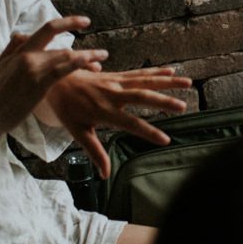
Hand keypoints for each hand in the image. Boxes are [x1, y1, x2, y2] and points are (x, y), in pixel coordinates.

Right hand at [0, 16, 106, 134]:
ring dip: (87, 54)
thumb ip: (12, 49)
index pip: (46, 28)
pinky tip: (92, 62)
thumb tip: (23, 34)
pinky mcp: (38, 83)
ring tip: (102, 57)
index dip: (66, 21)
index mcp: (19, 50)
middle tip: (89, 23)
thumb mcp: (1, 66)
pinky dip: (79, 63)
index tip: (83, 21)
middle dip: (74, 25)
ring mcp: (32, 67)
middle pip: (55, 34)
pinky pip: (63, 69)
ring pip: (65, 53)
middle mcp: (26, 54)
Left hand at [45, 67, 193, 175]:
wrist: (54, 78)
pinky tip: (171, 69)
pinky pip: (139, 73)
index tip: (166, 139)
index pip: (131, 124)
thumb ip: (95, 152)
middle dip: (164, 101)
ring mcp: (116, 83)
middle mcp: (113, 95)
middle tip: (183, 105)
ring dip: (167, 81)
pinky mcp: (117, 76)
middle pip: (143, 97)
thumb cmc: (66, 107)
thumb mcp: (78, 132)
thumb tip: (105, 174)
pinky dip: (156, 72)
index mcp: (104, 111)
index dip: (149, 132)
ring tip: (188, 81)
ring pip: (145, 81)